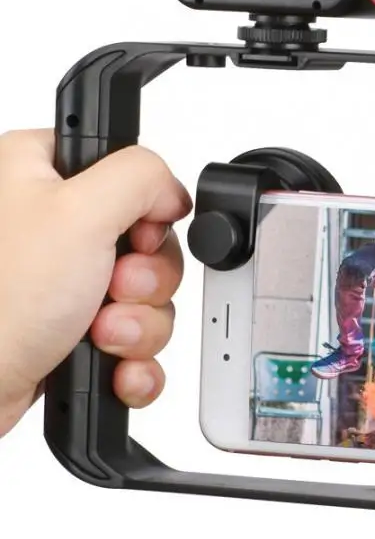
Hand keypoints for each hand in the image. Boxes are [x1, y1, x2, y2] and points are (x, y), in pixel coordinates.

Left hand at [0, 129, 190, 436]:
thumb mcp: (79, 213)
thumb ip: (142, 177)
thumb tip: (171, 192)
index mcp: (39, 177)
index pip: (128, 174)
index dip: (147, 209)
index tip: (135, 236)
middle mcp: (51, 228)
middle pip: (147, 243)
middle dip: (145, 280)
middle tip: (113, 290)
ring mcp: (62, 283)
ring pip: (145, 296)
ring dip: (138, 324)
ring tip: (101, 335)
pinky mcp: (70, 330)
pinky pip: (134, 339)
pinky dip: (132, 357)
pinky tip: (114, 364)